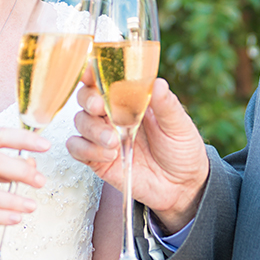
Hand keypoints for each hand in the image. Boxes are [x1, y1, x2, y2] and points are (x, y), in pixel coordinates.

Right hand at [67, 68, 208, 229]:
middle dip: (89, 100)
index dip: (93, 73)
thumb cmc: (182, 149)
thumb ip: (166, 105)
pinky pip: (77, 148)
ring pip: (81, 122)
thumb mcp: (179, 125)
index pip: (106, 80)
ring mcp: (104, 136)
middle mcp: (114, 114)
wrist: (182, 185)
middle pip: (86, 97)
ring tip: (114, 141)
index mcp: (132, 99)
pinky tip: (109, 155)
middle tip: (101, 108)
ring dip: (93, 129)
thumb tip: (158, 83)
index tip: (90, 74)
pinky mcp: (98, 158)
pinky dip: (87, 150)